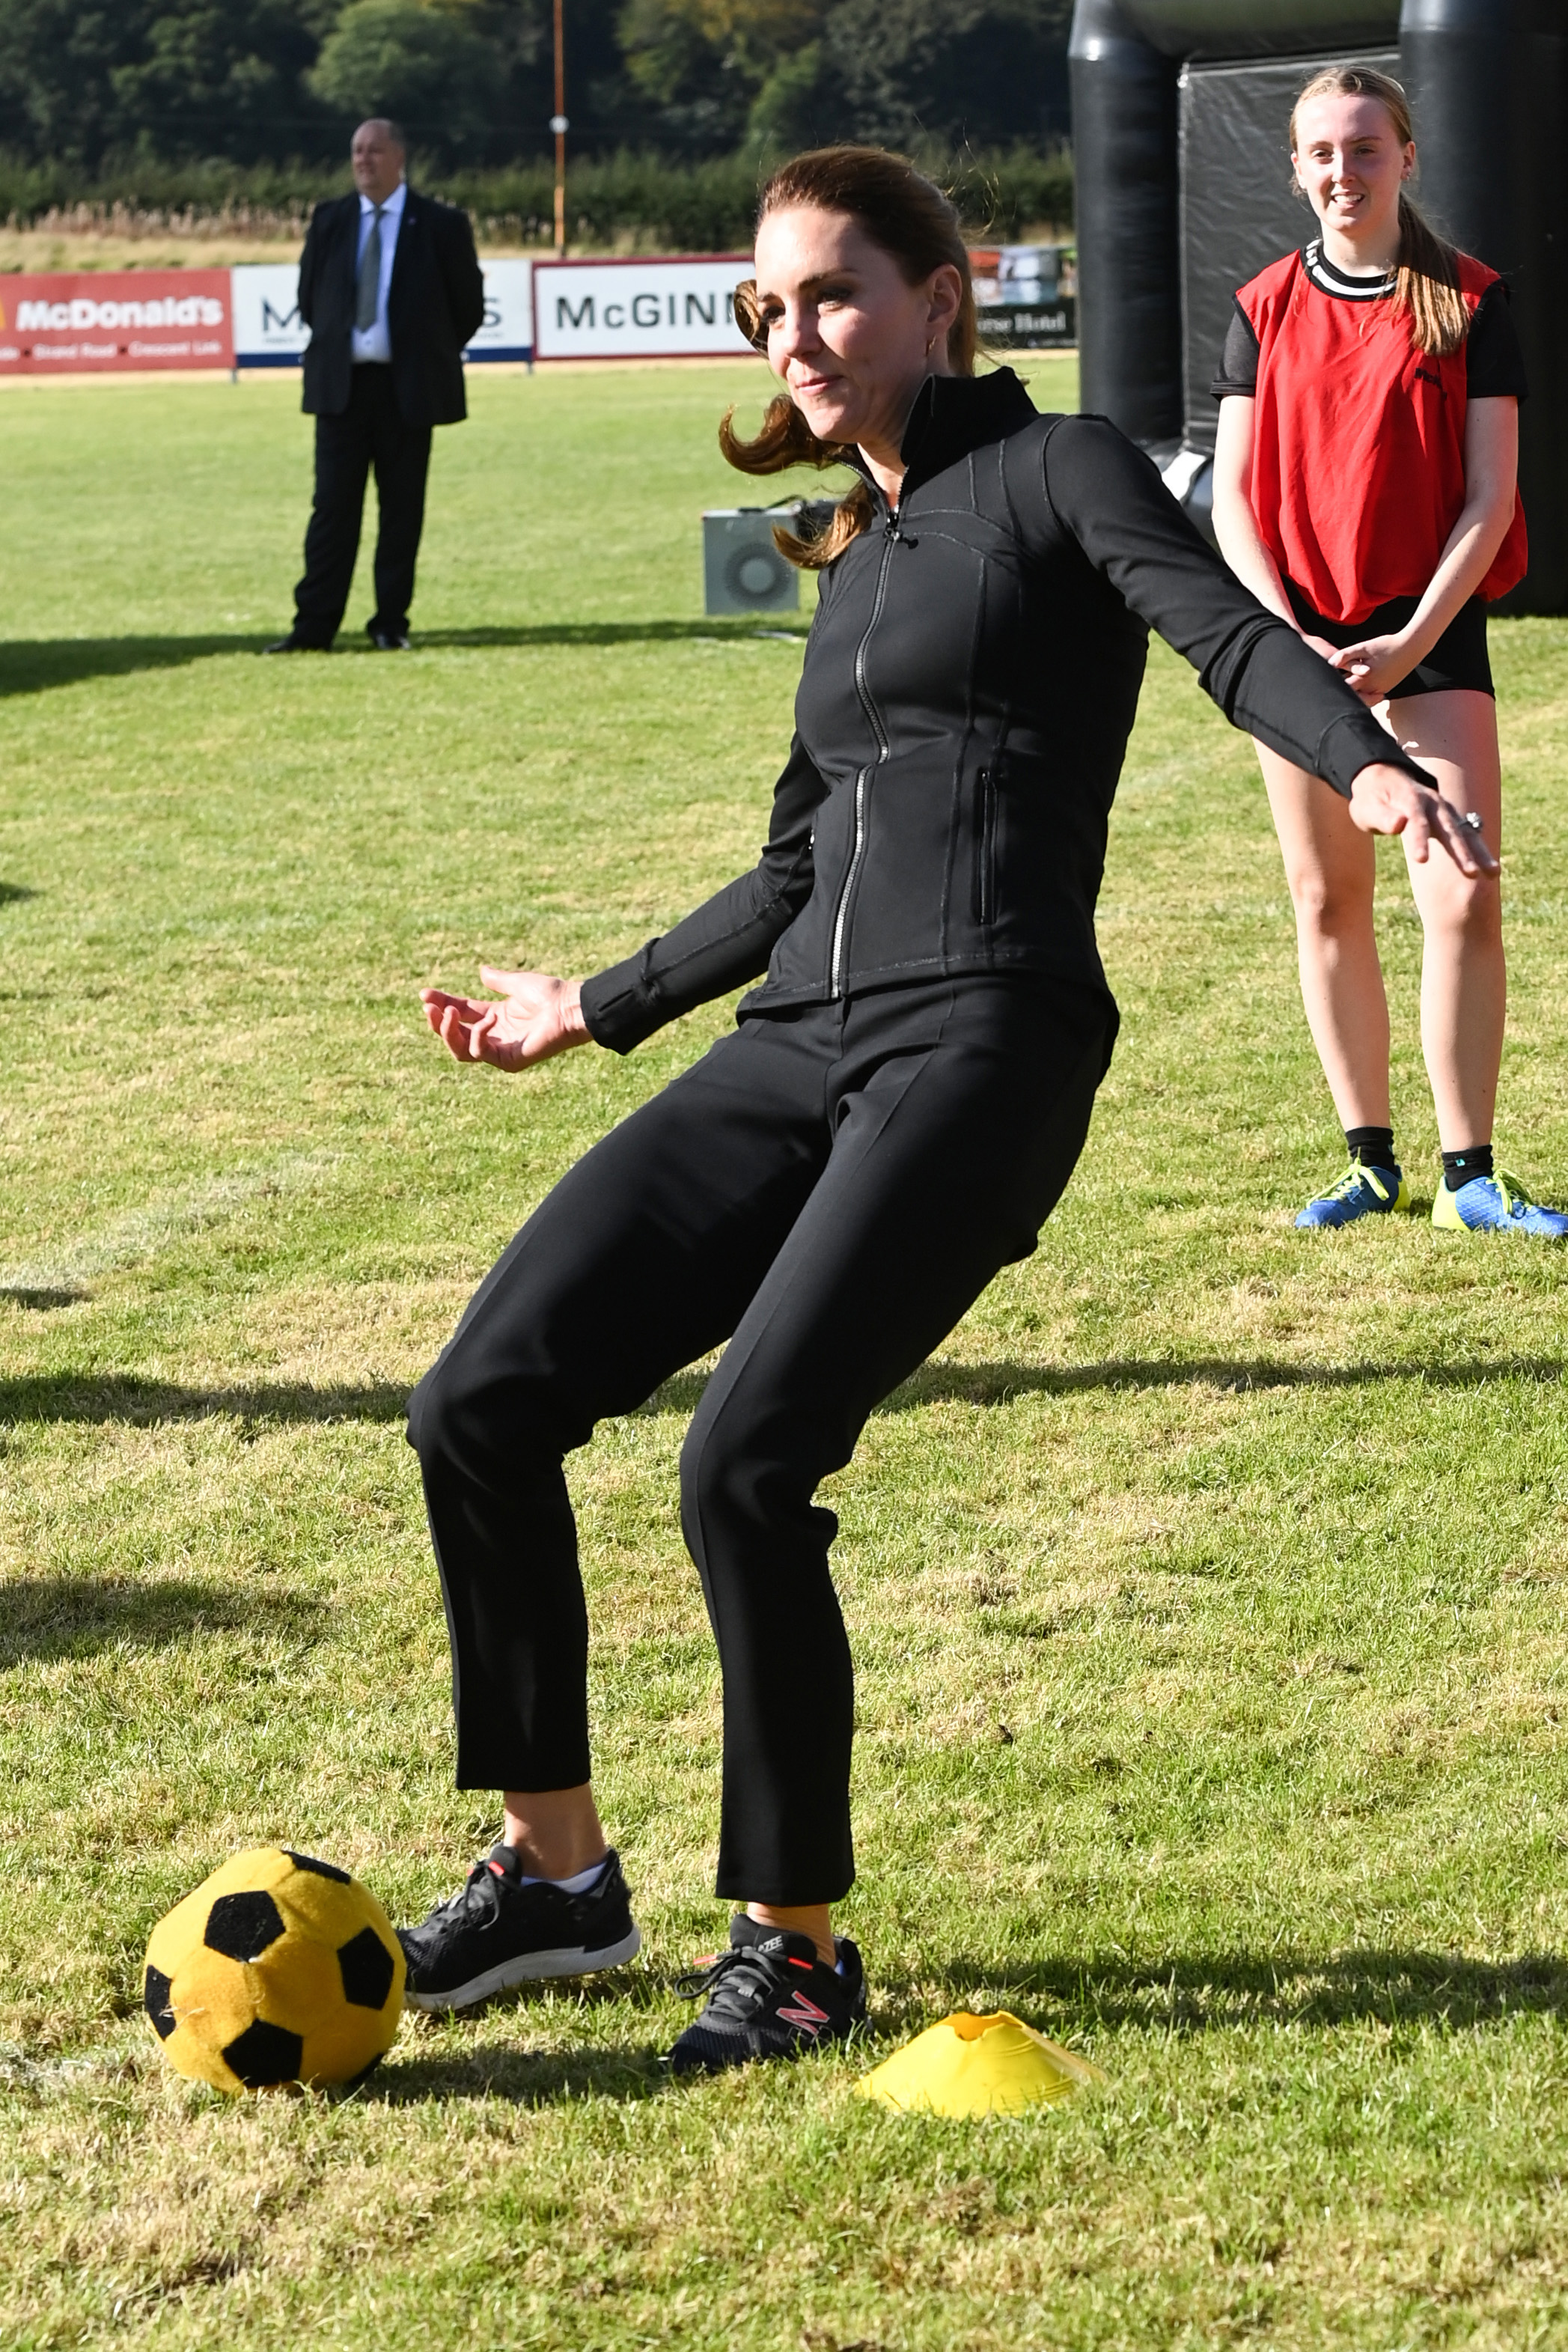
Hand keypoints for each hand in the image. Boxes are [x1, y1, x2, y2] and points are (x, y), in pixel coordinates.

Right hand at [420, 967, 591, 1070]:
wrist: (571, 1007)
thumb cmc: (552, 994)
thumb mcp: (518, 983)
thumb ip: (498, 979)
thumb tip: (482, 970)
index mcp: (495, 1017)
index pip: (460, 1013)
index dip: (441, 1004)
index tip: (424, 994)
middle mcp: (494, 1035)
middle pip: (455, 1035)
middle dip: (438, 1021)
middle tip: (428, 1007)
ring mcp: (500, 1050)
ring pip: (460, 1050)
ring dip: (449, 1032)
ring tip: (448, 1013)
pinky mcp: (508, 1061)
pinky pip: (481, 1053)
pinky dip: (478, 1035)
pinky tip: (487, 1019)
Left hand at [1327, 633, 1410, 704]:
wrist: (1411, 647)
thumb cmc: (1386, 645)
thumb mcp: (1364, 647)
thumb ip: (1346, 655)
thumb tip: (1329, 663)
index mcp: (1363, 679)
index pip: (1342, 689)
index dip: (1330, 688)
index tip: (1321, 688)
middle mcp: (1371, 689)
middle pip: (1351, 698)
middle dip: (1340, 695)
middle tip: (1327, 695)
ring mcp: (1380, 691)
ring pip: (1361, 698)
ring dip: (1352, 696)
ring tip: (1339, 694)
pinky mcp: (1385, 689)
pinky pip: (1370, 696)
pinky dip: (1363, 695)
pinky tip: (1355, 692)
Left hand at [1347, 764, 1499, 875]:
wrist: (1384, 778)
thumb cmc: (1371, 798)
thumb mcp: (1367, 807)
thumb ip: (1382, 817)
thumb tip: (1399, 824)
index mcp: (1411, 800)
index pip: (1416, 823)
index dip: (1419, 841)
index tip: (1421, 860)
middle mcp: (1434, 804)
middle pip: (1449, 830)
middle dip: (1461, 852)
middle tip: (1472, 874)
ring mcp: (1445, 811)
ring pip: (1465, 832)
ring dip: (1480, 853)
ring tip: (1494, 873)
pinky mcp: (1450, 819)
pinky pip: (1467, 835)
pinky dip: (1479, 850)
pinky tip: (1491, 869)